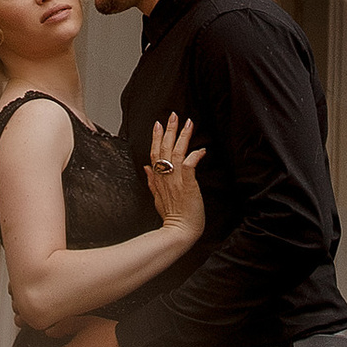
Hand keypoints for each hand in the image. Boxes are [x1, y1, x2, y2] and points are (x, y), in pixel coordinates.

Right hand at [142, 113, 203, 240]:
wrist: (179, 231)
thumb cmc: (172, 216)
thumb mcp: (156, 197)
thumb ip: (151, 180)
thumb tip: (145, 167)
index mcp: (158, 179)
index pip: (155, 153)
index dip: (156, 138)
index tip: (158, 124)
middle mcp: (166, 177)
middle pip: (165, 149)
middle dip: (169, 130)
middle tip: (174, 115)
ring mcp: (176, 180)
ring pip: (177, 153)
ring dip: (182, 137)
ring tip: (188, 123)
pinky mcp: (188, 185)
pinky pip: (190, 167)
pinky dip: (194, 156)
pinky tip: (200, 149)